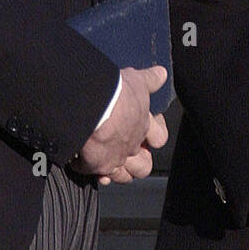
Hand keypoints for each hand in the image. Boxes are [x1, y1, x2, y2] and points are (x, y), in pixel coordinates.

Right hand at [77, 65, 168, 184]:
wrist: (90, 106)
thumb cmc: (115, 93)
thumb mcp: (135, 80)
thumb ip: (149, 80)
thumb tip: (162, 74)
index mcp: (143, 126)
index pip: (159, 138)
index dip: (155, 137)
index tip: (147, 131)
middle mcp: (132, 146)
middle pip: (143, 165)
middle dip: (137, 161)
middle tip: (127, 151)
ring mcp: (115, 159)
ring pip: (123, 176)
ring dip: (117, 170)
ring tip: (106, 160)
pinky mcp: (96, 166)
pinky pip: (98, 176)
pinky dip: (93, 171)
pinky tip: (86, 163)